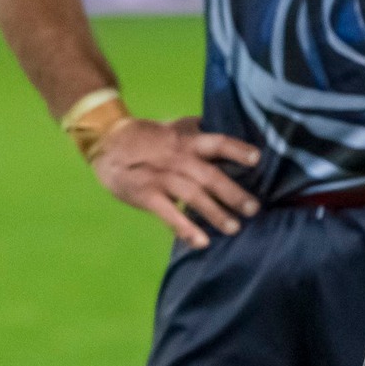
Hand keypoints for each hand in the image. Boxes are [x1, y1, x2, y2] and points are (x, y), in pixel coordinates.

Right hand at [90, 115, 263, 247]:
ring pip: (192, 196)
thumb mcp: (173, 126)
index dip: (237, 150)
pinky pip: (168, 214)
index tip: (258, 159)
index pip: (217, 142)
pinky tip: (202, 242)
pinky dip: (185, 229)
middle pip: (209, 175)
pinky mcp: (146, 195)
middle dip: (233, 193)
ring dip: (214, 213)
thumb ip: (198, 130)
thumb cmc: (147, 136)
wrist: (107, 141)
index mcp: (186, 141)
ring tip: (234, 228)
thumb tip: (226, 124)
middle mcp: (177, 158)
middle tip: (254, 208)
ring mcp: (161, 177)